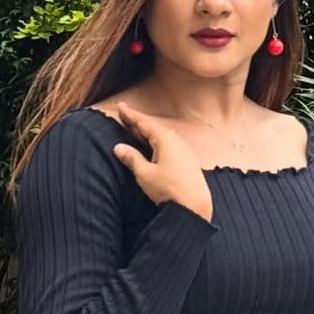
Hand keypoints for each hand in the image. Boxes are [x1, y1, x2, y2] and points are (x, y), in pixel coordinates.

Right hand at [111, 101, 213, 221]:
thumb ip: (132, 159)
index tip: (121, 106)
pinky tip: (155, 147)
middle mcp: (177, 141)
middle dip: (139, 122)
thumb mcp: (145, 174)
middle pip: (154, 128)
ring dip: (149, 132)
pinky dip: (158, 142)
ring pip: (163, 136)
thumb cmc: (169, 190)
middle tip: (125, 116)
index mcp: (165, 140)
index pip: (144, 123)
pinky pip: (170, 145)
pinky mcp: (188, 161)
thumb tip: (119, 147)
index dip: (131, 115)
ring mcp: (184, 151)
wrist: (195, 207)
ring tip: (137, 130)